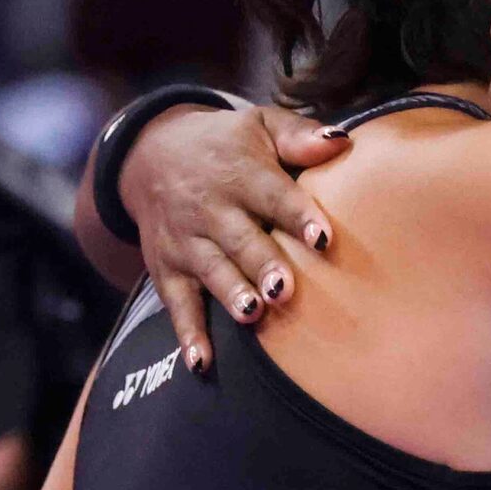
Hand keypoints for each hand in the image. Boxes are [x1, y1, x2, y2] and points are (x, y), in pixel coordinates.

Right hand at [122, 104, 352, 366]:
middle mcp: (211, 209)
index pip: (274, 195)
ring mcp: (187, 242)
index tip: (323, 239)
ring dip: (230, 293)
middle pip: (240, 239)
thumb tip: (341, 140)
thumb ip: (298, 136)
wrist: (149, 153)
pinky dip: (187, 334)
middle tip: (285, 289)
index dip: (298, 216)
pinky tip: (202, 363)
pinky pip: (177, 304)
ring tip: (252, 314)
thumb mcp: (259, 126)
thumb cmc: (226, 145)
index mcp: (241, 174)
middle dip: (262, 264)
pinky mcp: (168, 269)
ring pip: (210, 270)